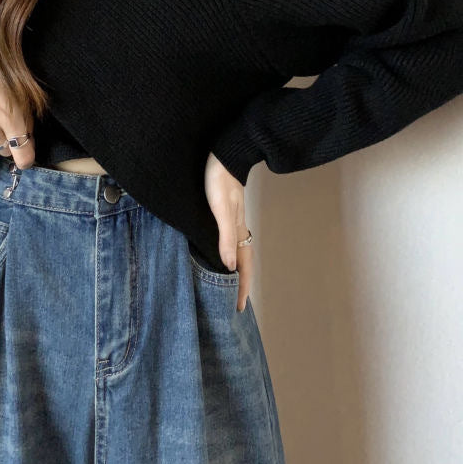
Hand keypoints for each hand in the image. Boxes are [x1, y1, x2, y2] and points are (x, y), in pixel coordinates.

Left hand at [204, 151, 253, 311]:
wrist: (223, 155)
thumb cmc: (220, 180)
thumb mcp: (221, 209)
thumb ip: (225, 236)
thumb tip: (228, 265)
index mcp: (238, 230)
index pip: (243, 266)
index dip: (240, 287)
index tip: (237, 308)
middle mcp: (237, 228)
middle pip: (242, 263)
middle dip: (240, 284)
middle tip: (234, 305)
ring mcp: (232, 221)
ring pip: (236, 253)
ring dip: (235, 272)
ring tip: (229, 287)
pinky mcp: (225, 213)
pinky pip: (229, 241)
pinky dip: (228, 255)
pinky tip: (220, 257)